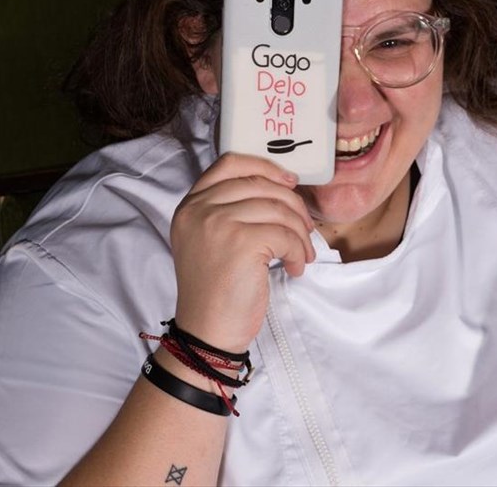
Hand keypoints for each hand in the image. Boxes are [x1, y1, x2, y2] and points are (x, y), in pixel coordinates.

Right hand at [168, 153, 314, 353]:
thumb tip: (282, 188)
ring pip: (278, 209)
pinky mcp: (241, 241)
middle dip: (293, 205)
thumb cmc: (217, 290)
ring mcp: (218, 222)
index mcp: (191, 204)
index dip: (265, 166)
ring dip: (299, 233)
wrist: (207, 332)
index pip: (230, 162)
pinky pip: (286, 234)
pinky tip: (293, 268)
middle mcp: (199, 208)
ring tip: (301, 255)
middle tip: (305, 230)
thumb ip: (231, 210)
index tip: (289, 182)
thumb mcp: (210, 240)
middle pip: (261, 184)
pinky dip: (297, 251)